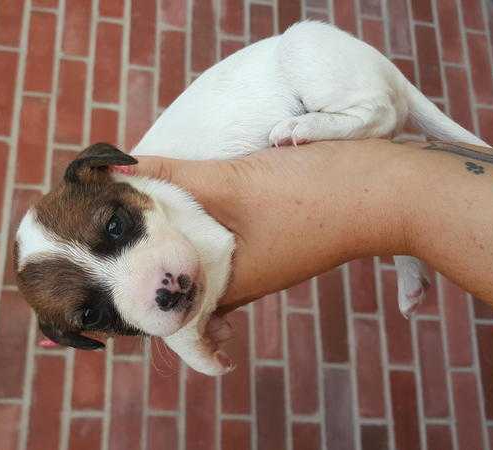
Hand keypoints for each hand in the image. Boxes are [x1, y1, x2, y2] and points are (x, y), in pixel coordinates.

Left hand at [118, 140, 411, 312]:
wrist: (387, 189)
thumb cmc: (310, 194)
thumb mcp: (230, 182)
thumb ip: (171, 176)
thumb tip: (114, 168)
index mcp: (228, 286)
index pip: (166, 305)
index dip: (134, 291)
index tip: (105, 274)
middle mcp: (243, 284)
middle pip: (183, 282)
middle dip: (149, 265)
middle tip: (112, 241)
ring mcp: (262, 265)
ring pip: (204, 261)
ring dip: (175, 244)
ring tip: (140, 219)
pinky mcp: (275, 242)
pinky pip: (226, 245)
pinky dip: (201, 231)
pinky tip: (189, 206)